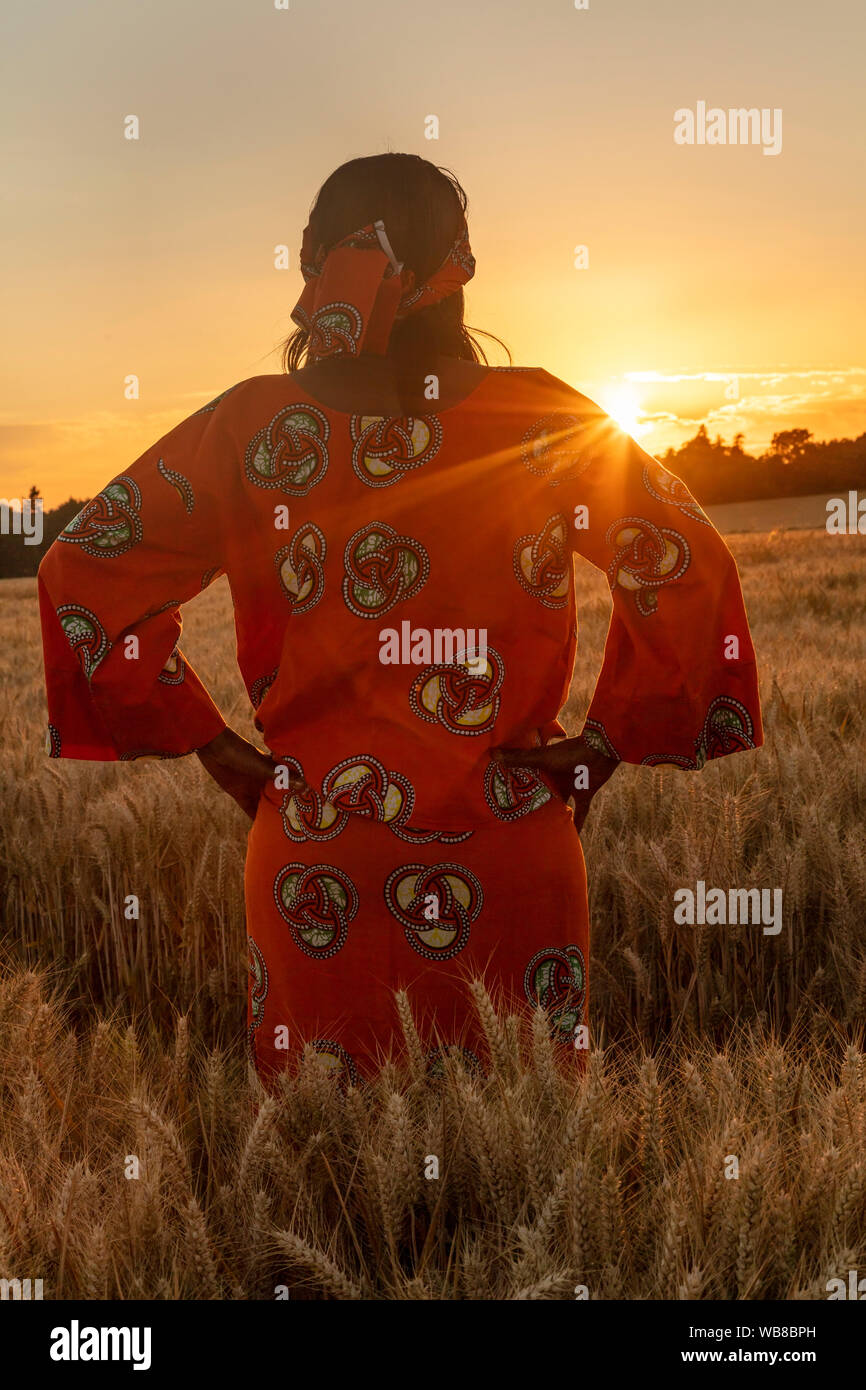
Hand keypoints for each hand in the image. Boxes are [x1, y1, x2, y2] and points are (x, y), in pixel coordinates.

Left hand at [195, 728, 307, 820]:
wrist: (213, 748)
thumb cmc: (241, 752)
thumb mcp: (262, 766)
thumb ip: (282, 776)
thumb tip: (305, 786)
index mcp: (275, 768)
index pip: (292, 781)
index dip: (301, 792)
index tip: (314, 805)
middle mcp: (266, 779)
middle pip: (280, 795)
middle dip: (288, 807)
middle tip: (302, 823)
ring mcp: (253, 787)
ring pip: (266, 804)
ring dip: (272, 815)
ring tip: (285, 830)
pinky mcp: (240, 794)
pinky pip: (250, 809)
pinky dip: (256, 818)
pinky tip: (263, 830)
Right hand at [490, 732, 618, 832]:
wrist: (600, 750)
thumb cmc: (569, 753)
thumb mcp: (541, 758)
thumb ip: (519, 758)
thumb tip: (492, 754)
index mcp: (544, 767)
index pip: (528, 778)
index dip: (517, 787)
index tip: (504, 798)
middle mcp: (556, 778)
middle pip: (543, 793)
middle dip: (535, 804)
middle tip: (520, 820)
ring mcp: (571, 786)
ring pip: (560, 804)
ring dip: (554, 814)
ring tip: (542, 830)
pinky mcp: (585, 794)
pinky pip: (581, 812)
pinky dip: (578, 823)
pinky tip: (574, 836)